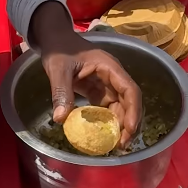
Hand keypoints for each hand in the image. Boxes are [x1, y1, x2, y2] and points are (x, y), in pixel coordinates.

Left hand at [30, 1, 141, 146]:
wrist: (54, 41)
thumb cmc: (59, 50)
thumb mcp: (58, 69)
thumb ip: (61, 91)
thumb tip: (60, 119)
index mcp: (110, 68)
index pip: (130, 90)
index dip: (133, 110)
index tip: (129, 129)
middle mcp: (113, 78)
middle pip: (129, 102)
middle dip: (128, 123)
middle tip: (121, 145)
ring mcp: (107, 86)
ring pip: (120, 108)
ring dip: (120, 126)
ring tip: (115, 145)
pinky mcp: (99, 92)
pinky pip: (107, 110)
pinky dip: (108, 123)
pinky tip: (103, 136)